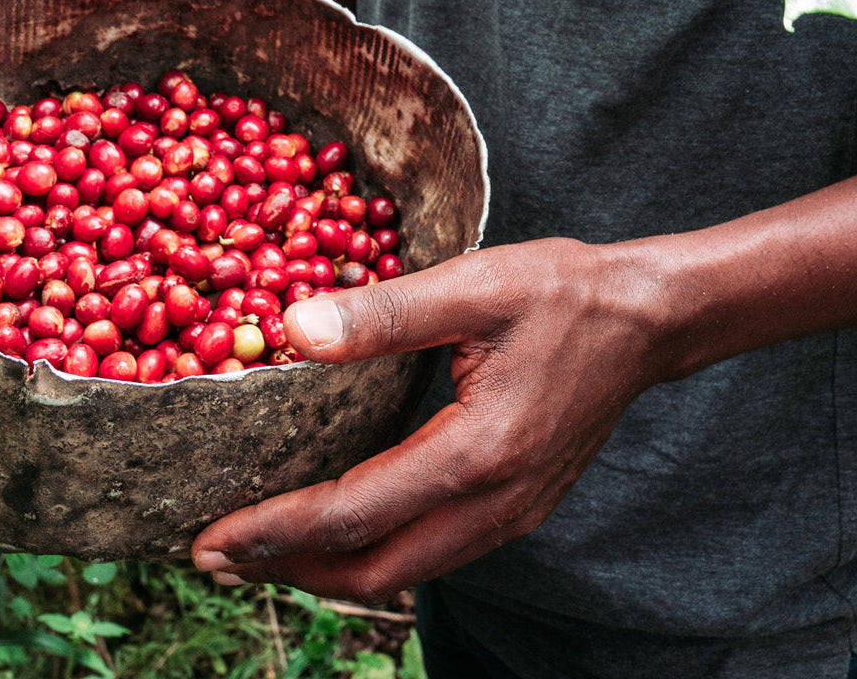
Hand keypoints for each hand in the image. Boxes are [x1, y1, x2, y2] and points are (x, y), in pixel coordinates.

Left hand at [190, 238, 667, 603]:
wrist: (650, 321)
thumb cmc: (566, 293)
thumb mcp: (475, 284)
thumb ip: (384, 314)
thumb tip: (289, 330)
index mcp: (481, 451)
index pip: (355, 514)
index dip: (274, 530)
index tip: (206, 538)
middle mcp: (499, 502)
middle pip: (376, 569)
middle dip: (288, 569)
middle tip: (214, 555)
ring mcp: (514, 514)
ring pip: (405, 572)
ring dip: (329, 569)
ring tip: (261, 548)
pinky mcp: (520, 508)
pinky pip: (433, 553)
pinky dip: (374, 552)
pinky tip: (337, 527)